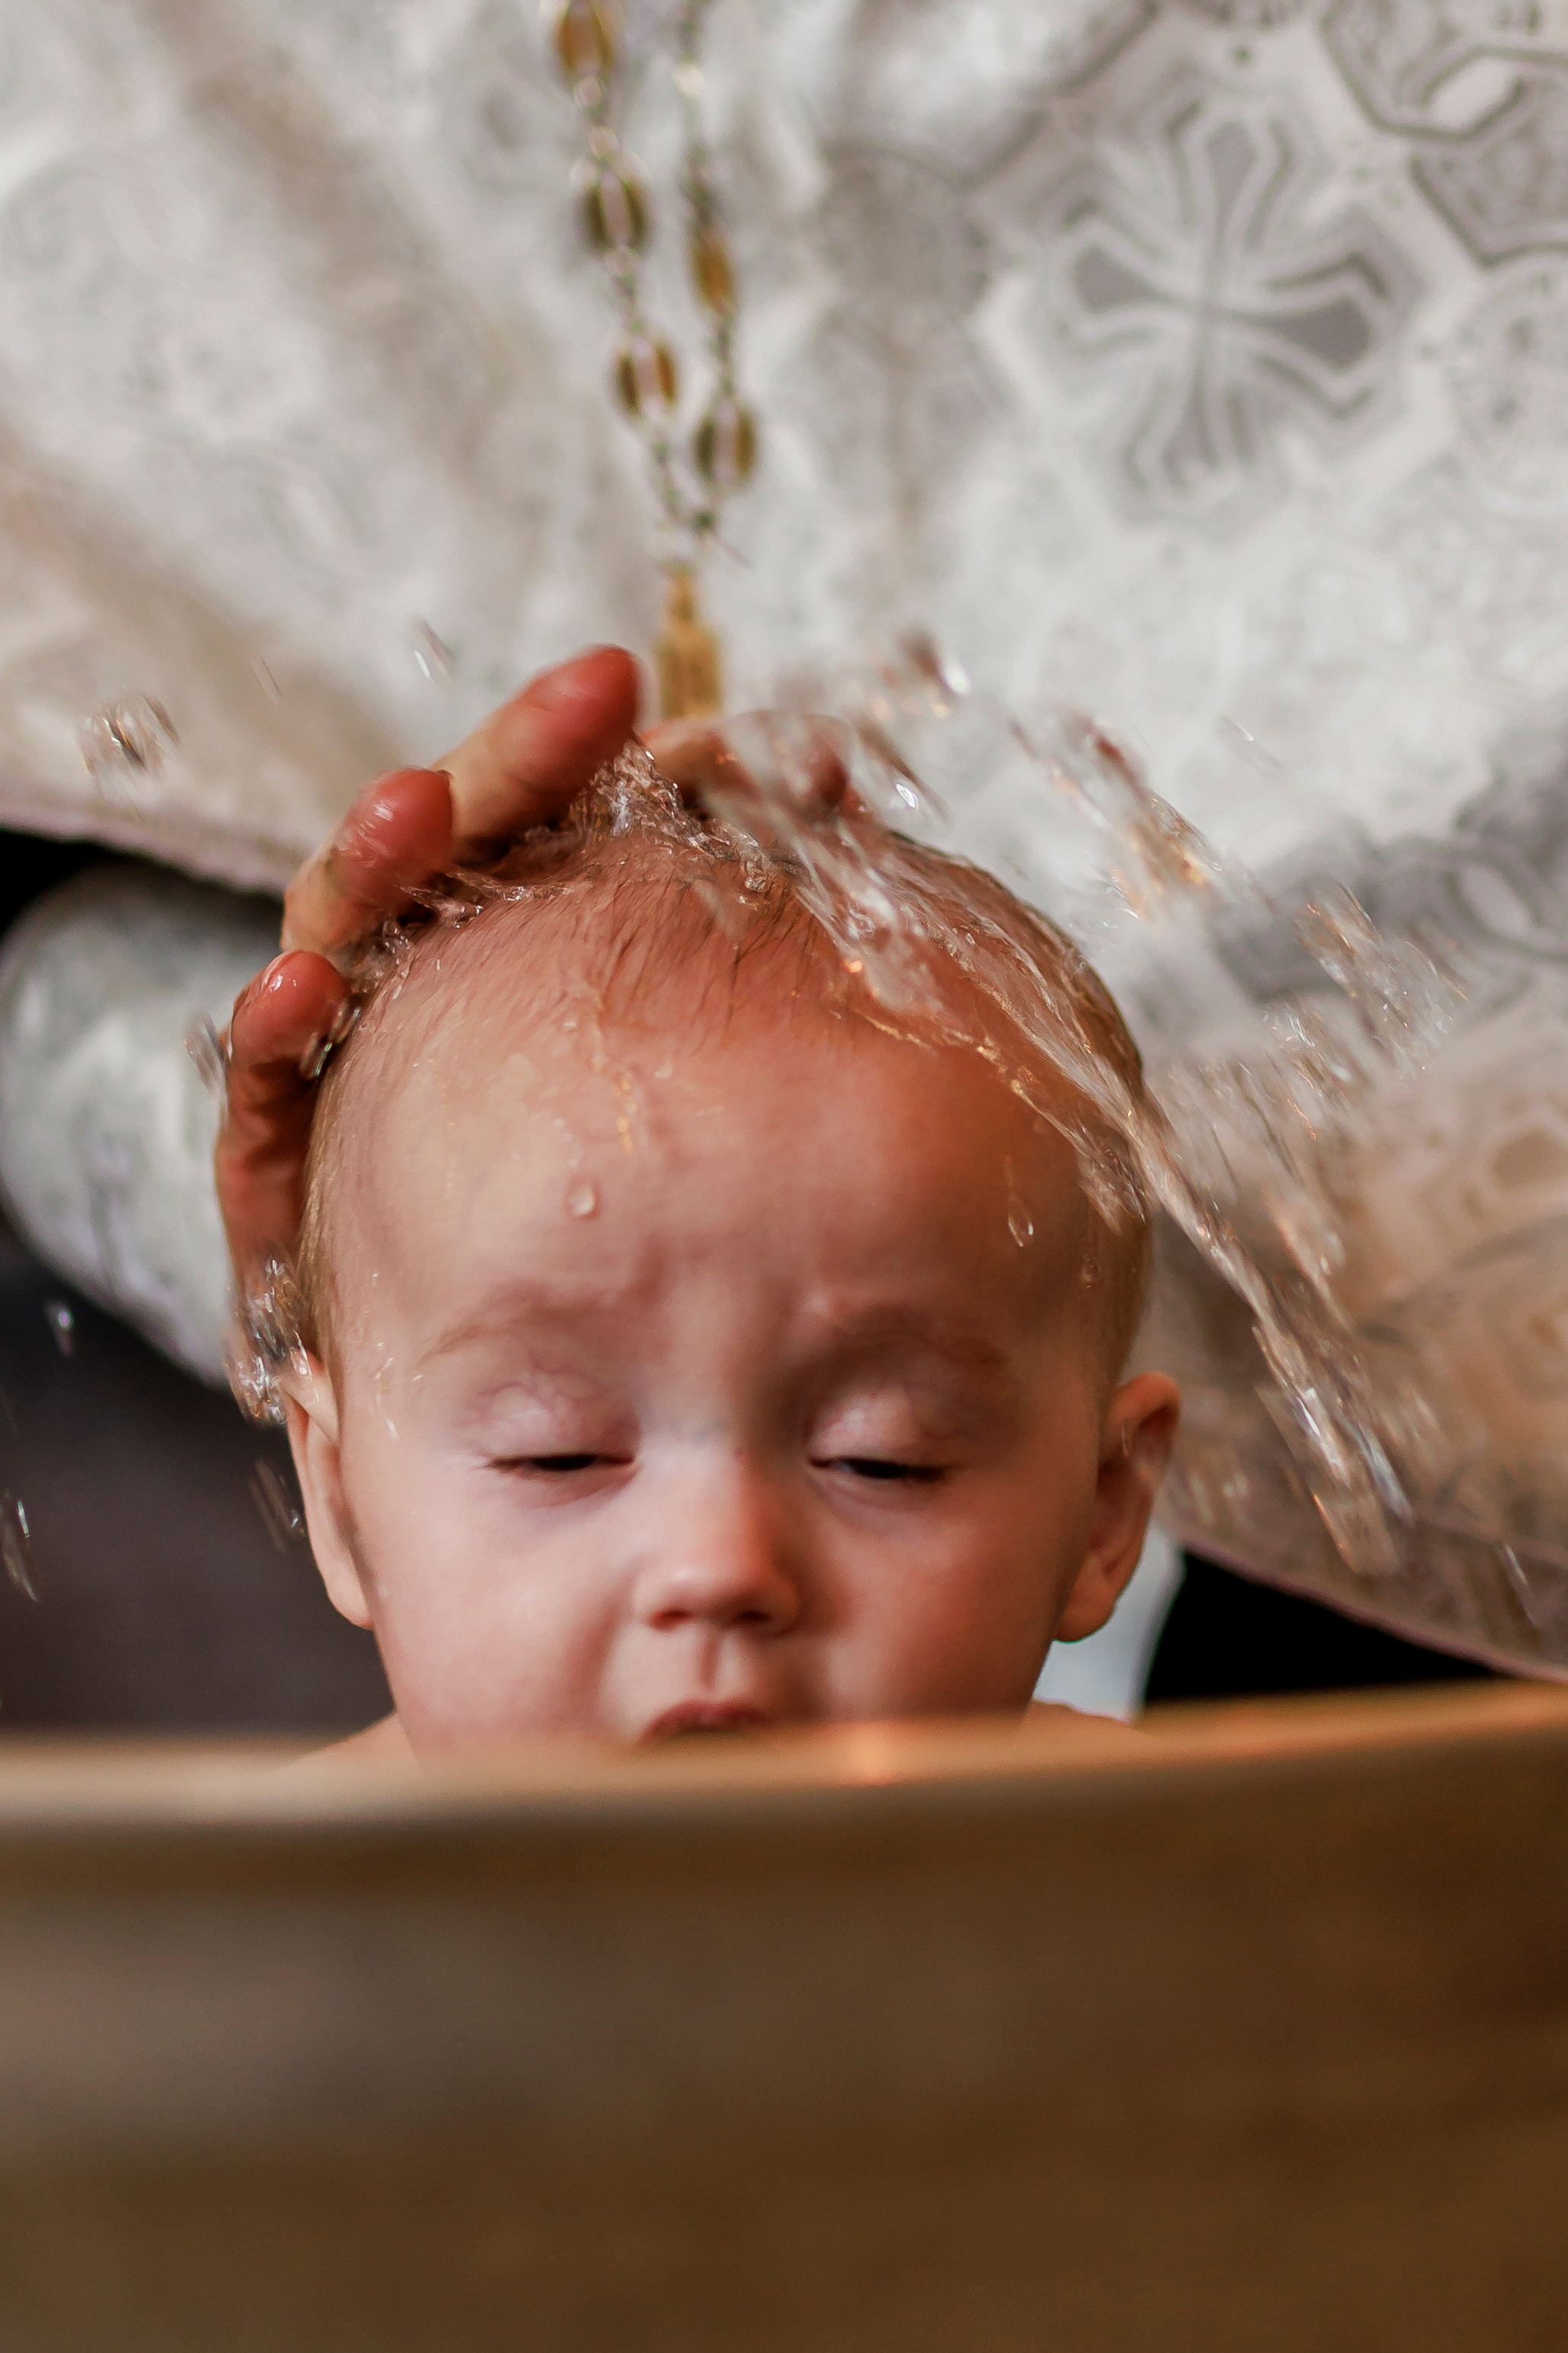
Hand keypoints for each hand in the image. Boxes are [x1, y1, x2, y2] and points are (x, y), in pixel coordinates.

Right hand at [216, 655, 851, 1295]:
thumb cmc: (613, 1240)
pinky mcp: (283, 1174)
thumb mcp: (680, 1081)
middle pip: (448, 853)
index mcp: (513, 962)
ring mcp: (346, 1073)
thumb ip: (727, 941)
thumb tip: (835, 788)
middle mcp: (422, 996)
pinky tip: (295, 991)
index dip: (587, 755)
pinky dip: (271, 1035)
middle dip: (511, 768)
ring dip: (375, 866)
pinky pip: (267, 1096)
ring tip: (417, 812)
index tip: (656, 694)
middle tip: (590, 696)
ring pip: (346, 940)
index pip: (539, 827)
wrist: (510, 1417)